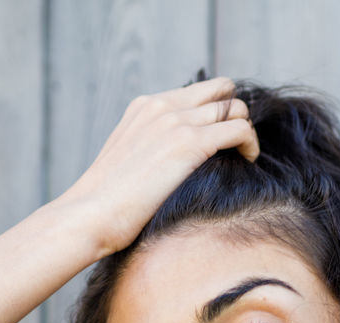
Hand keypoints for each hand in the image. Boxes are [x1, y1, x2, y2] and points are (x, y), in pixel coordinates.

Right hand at [55, 77, 259, 258]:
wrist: (89, 215)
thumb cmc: (108, 203)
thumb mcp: (128, 161)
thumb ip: (152, 148)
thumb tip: (176, 163)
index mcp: (145, 106)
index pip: (199, 91)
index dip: (218, 110)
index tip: (223, 138)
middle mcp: (162, 105)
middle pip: (222, 91)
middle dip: (236, 115)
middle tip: (237, 146)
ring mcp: (175, 121)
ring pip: (235, 108)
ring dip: (245, 132)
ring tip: (243, 157)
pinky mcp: (189, 143)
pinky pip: (240, 129)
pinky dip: (250, 144)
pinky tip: (247, 162)